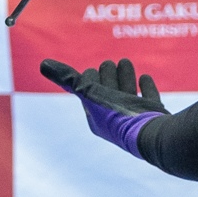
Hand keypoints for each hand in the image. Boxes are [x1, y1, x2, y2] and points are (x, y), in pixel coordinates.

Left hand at [41, 58, 165, 159]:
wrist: (152, 135)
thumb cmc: (117, 115)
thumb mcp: (88, 93)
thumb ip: (68, 79)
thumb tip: (42, 63)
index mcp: (98, 119)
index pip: (89, 95)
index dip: (88, 81)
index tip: (89, 69)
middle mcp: (116, 121)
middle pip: (109, 93)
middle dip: (108, 76)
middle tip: (109, 62)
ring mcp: (137, 118)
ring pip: (129, 93)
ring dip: (125, 76)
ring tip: (125, 61)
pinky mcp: (155, 116)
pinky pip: (150, 99)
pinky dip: (146, 87)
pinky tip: (144, 77)